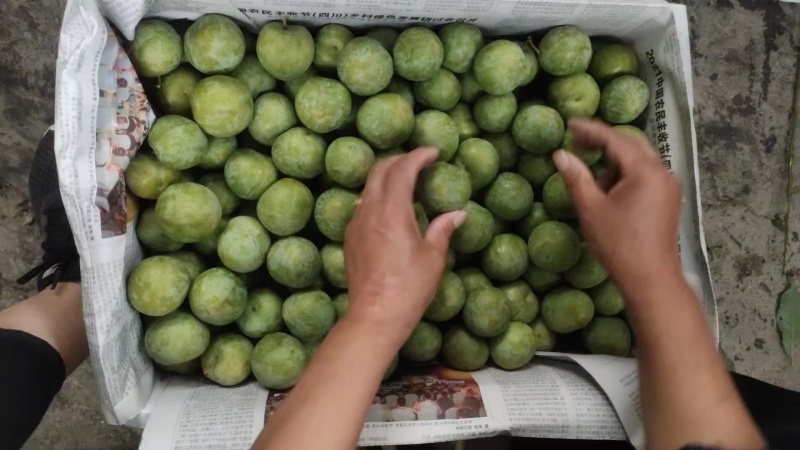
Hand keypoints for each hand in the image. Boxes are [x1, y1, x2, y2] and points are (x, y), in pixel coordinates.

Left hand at [344, 147, 465, 345]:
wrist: (374, 316)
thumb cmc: (409, 288)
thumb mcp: (433, 257)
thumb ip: (443, 229)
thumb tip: (458, 213)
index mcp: (392, 211)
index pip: (402, 169)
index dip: (418, 156)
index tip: (433, 153)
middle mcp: (369, 211)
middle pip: (379, 171)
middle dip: (399, 161)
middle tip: (419, 163)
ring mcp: (356, 224)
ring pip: (368, 188)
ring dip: (386, 178)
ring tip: (407, 183)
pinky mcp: (350, 238)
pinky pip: (363, 206)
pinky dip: (378, 197)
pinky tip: (391, 210)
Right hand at [553, 118, 681, 290]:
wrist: (651, 279)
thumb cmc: (619, 244)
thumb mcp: (591, 209)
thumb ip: (576, 178)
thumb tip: (561, 155)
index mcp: (645, 171)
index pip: (615, 139)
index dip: (591, 130)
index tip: (570, 124)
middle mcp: (662, 172)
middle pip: (631, 144)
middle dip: (604, 142)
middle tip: (577, 144)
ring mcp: (669, 186)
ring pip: (639, 160)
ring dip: (614, 161)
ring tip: (591, 180)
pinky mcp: (668, 199)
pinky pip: (645, 175)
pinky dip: (625, 175)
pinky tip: (609, 191)